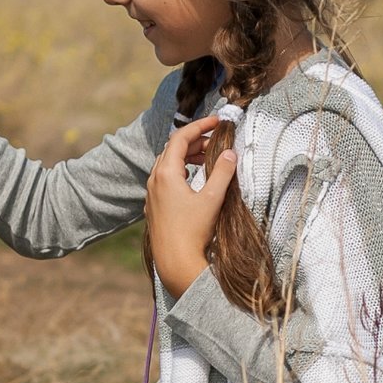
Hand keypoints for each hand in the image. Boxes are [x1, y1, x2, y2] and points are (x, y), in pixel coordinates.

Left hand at [145, 115, 238, 298]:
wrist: (174, 261)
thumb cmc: (193, 231)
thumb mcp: (212, 199)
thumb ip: (222, 173)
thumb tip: (230, 153)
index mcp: (166, 174)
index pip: (180, 138)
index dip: (199, 126)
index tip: (217, 121)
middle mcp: (154, 181)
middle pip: (172, 149)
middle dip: (194, 141)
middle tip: (216, 141)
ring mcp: (152, 194)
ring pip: (167, 164)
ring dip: (187, 156)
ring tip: (207, 157)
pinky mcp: (154, 206)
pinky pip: (164, 179)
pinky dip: (179, 171)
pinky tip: (192, 179)